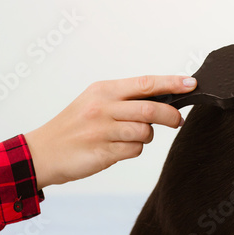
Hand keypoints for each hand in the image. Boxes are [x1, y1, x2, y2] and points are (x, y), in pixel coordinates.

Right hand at [24, 75, 196, 189]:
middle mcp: (103, 107)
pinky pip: (133, 151)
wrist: (42, 152)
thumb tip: (161, 99)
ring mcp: (102, 130)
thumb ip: (124, 100)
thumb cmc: (73, 126)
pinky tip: (116, 149)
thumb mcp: (94, 102)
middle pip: (150, 109)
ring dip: (145, 136)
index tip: (191, 84)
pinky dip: (133, 150)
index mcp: (103, 90)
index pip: (145, 83)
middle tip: (177, 121)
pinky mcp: (102, 151)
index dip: (171, 83)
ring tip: (130, 137)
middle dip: (171, 116)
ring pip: (144, 132)